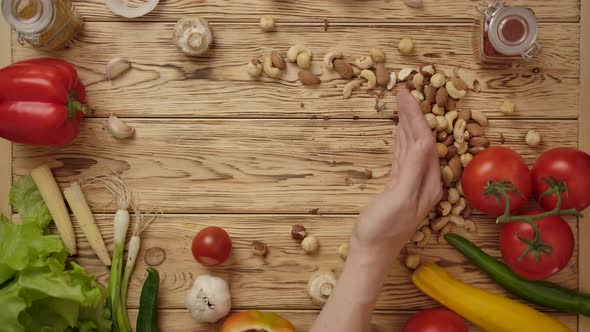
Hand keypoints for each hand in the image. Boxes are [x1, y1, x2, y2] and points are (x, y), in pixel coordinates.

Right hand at [353, 88, 441, 251]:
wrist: (370, 252)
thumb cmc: (381, 229)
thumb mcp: (398, 199)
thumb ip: (410, 170)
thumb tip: (418, 141)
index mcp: (428, 183)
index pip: (425, 141)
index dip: (416, 116)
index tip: (405, 94)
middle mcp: (425, 181)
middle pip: (421, 140)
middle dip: (413, 115)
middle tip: (402, 90)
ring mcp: (412, 184)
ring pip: (412, 146)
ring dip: (407, 124)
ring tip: (401, 103)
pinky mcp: (399, 186)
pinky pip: (403, 156)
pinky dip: (401, 140)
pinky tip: (398, 130)